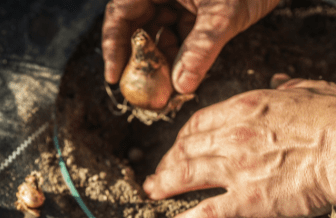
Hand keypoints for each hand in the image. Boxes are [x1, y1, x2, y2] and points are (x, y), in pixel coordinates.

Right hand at [102, 0, 279, 93]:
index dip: (113, 47)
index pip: (120, 14)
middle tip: (145, 90)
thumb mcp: (224, 12)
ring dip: (162, 61)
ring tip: (167, 87)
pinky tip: (183, 74)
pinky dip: (179, 54)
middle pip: (137, 26)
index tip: (114, 78)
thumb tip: (182, 86)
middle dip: (141, 60)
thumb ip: (201, 49)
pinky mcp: (193, 5)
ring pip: (158, 33)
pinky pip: (178, 34)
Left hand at [143, 78, 335, 217]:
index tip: (177, 147)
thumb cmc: (335, 118)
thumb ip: (288, 88)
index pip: (197, 124)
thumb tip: (280, 82)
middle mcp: (231, 137)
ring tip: (153, 193)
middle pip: (185, 150)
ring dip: (164, 185)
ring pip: (185, 176)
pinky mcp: (247, 199)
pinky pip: (207, 212)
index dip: (181, 138)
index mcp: (244, 109)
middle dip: (166, 163)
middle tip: (158, 173)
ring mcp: (236, 169)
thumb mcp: (309, 92)